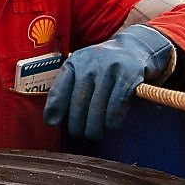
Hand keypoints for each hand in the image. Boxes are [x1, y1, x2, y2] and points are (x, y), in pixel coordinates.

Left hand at [43, 25, 174, 140]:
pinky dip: (112, 122)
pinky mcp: (127, 78)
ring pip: (97, 109)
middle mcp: (90, 65)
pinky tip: (110, 126)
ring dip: (94, 129)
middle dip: (77, 126)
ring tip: (93, 135)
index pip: (59, 89)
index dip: (55, 108)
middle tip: (79, 135)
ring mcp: (109, 71)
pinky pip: (116, 108)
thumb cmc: (100, 65)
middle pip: (79, 104)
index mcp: (74, 63)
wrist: (133, 48)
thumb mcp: (80, 69)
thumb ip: (64, 89)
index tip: (53, 123)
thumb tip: (50, 120)